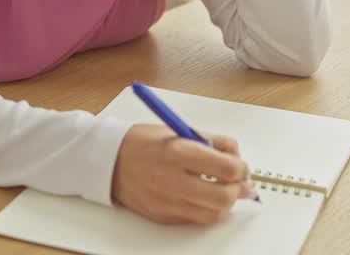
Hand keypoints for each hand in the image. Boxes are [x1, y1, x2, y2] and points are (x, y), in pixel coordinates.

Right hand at [111, 124, 256, 224]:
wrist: (108, 161)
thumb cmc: (142, 142)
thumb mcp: (178, 130)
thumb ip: (210, 141)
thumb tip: (236, 154)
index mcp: (179, 152)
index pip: (227, 168)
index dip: (242, 168)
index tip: (241, 165)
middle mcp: (173, 179)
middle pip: (223, 197)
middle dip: (239, 190)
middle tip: (241, 183)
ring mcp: (168, 201)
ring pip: (213, 214)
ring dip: (226, 203)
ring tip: (224, 190)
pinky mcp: (164, 216)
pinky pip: (196, 219)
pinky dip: (207, 210)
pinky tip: (205, 197)